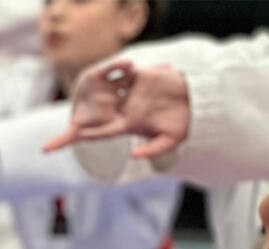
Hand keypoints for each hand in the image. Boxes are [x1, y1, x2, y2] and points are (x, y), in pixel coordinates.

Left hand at [43, 60, 188, 158]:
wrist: (198, 100)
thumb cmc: (183, 122)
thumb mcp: (171, 140)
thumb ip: (153, 150)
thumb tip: (133, 156)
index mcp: (130, 124)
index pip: (107, 130)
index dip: (95, 132)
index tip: (80, 135)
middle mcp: (127, 108)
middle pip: (103, 110)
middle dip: (88, 111)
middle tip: (71, 115)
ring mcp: (132, 92)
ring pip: (110, 90)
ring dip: (97, 89)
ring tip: (81, 89)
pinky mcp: (140, 77)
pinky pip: (124, 74)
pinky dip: (115, 72)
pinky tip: (103, 72)